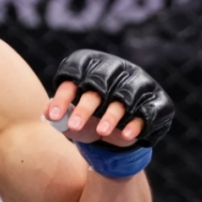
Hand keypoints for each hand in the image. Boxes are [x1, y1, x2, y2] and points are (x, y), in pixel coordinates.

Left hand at [45, 51, 173, 149]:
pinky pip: (146, 112)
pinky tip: (126, 136)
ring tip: (101, 132)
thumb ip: (59, 112)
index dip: (64, 95)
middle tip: (73, 126)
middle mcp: (118, 69)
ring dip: (112, 115)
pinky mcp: (156, 102)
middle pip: (100, 85)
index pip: (75, 73)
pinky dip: (135, 124)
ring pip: (124, 98)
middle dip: (86, 107)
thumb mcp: (71, 115)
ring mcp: (139, 84)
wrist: (119, 133)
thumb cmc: (90, 117)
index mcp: (93, 65)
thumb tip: (45, 113)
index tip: (52, 117)